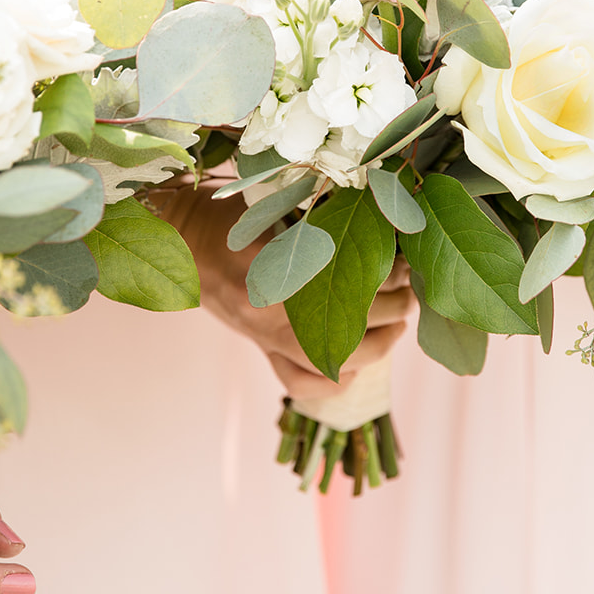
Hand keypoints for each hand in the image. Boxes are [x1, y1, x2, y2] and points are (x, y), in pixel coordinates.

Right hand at [150, 181, 413, 399]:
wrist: (183, 235)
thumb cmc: (234, 215)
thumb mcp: (280, 209)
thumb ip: (325, 226)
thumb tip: (387, 230)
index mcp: (279, 267)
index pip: (353, 281)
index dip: (391, 273)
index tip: (406, 260)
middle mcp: (272, 310)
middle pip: (354, 321)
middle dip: (395, 306)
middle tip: (410, 289)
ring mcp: (265, 335)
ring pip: (338, 360)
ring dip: (380, 345)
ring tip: (399, 323)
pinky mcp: (260, 348)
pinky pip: (303, 383)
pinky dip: (335, 382)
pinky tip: (356, 366)